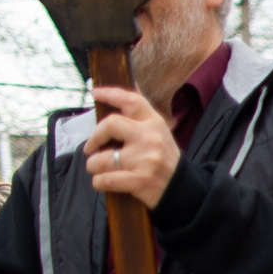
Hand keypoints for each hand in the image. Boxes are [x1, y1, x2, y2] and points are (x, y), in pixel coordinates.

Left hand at [85, 87, 182, 208]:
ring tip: (100, 170)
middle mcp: (150, 138)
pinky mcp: (139, 180)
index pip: (130, 100)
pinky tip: (103, 182)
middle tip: (91, 147)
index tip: (94, 93)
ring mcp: (145, 160)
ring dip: (94, 166)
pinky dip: (99, 183)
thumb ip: (142, 113)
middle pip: (110, 125)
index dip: (109, 94)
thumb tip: (131, 84)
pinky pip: (105, 179)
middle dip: (94, 138)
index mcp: (154, 123)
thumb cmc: (165, 159)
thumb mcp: (159, 132)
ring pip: (101, 158)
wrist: (182, 189)